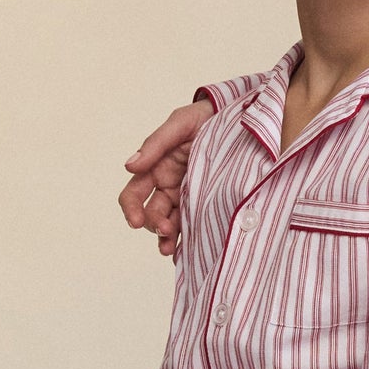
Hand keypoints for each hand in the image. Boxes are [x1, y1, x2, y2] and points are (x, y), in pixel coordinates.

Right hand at [119, 100, 212, 256]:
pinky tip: (187, 251)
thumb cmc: (203, 117)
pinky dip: (187, 239)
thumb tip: (129, 166)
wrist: (239, 118)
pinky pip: (193, 223)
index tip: (135, 221)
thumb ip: (156, 144)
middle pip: (152, 213)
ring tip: (170, 250)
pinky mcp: (206, 201)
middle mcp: (168, 185)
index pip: (134, 194)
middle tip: (165, 231)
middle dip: (154, 225)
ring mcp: (187, 195)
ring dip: (167, 237)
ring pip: (170, 223)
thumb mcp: (180, 124)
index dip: (131, 209)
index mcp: (156, 168)